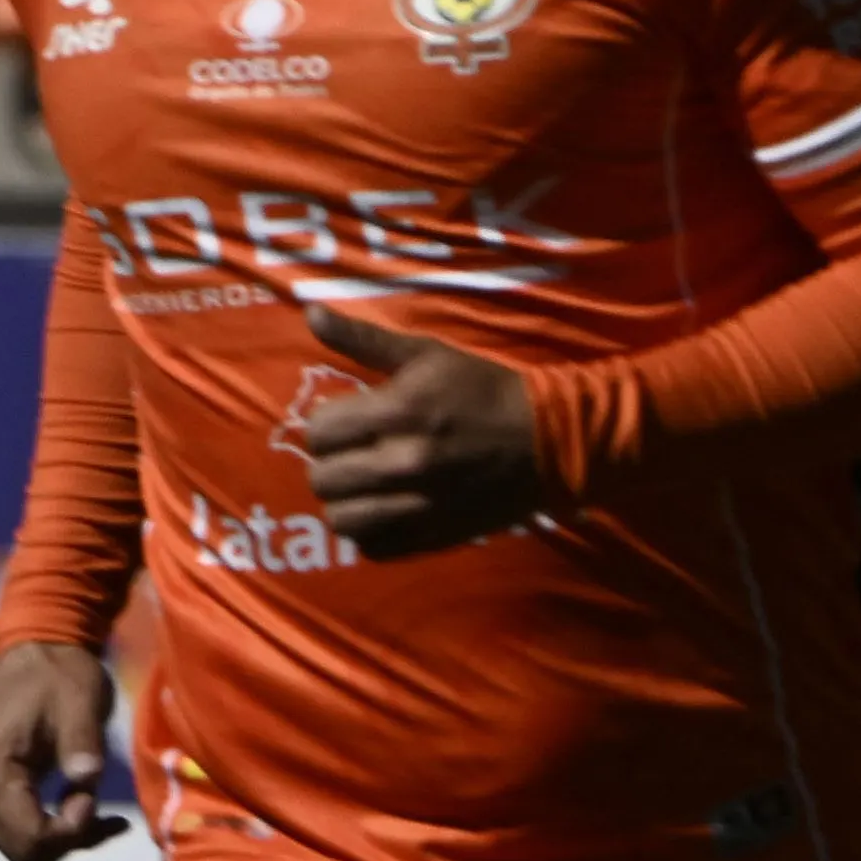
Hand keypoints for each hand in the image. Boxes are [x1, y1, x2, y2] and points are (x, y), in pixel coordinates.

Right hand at [0, 640, 126, 860]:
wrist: (34, 653)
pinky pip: (20, 834)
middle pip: (25, 853)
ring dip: (65, 836)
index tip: (94, 796)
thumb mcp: (80, 705)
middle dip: (69, 838)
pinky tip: (84, 805)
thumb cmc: (61, 675)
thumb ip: (81, 747)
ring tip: (96, 803)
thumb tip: (85, 782)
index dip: (73, 830)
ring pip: (24, 850)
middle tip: (100, 804)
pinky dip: (55, 829)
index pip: (30, 839)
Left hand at [288, 304, 545, 554]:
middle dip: (330, 463)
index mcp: (397, 413)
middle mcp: (402, 463)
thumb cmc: (482, 391)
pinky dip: (370, 534)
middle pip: (323, 479)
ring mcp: (419, 506)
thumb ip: (362, 339)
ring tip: (362, 486)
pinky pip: (374, 548)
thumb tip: (310, 312)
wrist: (550, 440)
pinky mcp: (435, 536)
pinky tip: (383, 512)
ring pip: (341, 520)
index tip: (346, 422)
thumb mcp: (426, 354)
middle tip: (352, 454)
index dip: (326, 425)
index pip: (319, 432)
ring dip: (344, 502)